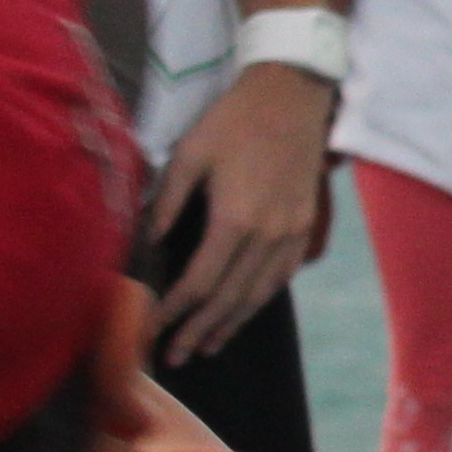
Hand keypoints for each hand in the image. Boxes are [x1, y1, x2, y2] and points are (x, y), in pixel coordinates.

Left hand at [147, 59, 332, 361]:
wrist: (294, 94)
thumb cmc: (234, 120)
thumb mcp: (189, 154)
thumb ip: (166, 203)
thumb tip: (146, 244)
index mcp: (235, 219)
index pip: (199, 282)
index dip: (173, 312)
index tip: (150, 330)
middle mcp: (267, 234)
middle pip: (229, 298)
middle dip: (198, 330)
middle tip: (173, 356)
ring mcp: (291, 232)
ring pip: (258, 294)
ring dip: (230, 324)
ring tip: (206, 346)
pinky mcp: (304, 224)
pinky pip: (281, 276)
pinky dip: (259, 300)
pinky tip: (243, 311)